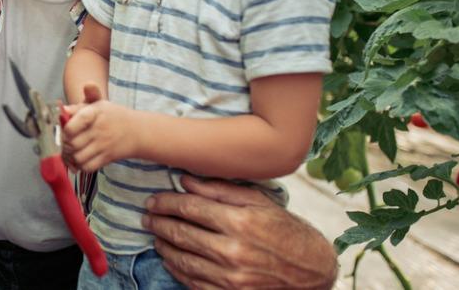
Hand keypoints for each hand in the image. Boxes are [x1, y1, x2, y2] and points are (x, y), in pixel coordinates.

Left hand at [61, 94, 138, 172]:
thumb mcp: (98, 105)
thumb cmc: (114, 116)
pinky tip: (81, 159)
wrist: (138, 131)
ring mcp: (103, 145)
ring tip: (72, 151)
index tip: (65, 130)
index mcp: (94, 113)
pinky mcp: (107, 158)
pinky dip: (81, 166)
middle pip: (71, 144)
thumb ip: (78, 107)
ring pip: (77, 157)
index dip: (64, 130)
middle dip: (64, 145)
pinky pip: (88, 167)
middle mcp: (98, 130)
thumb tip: (62, 110)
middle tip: (65, 143)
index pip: (72, 125)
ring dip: (71, 156)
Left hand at [144, 175, 336, 288]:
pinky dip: (176, 269)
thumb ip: (220, 190)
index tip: (152, 200)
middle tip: (146, 216)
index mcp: (241, 222)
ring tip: (155, 235)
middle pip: (181, 234)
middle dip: (159, 223)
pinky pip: (193, 282)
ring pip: (182, 259)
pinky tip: (170, 259)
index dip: (165, 203)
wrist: (311, 270)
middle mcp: (234, 251)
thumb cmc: (285, 230)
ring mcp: (231, 277)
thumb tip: (184, 179)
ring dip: (163, 246)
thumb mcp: (259, 202)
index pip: (189, 208)